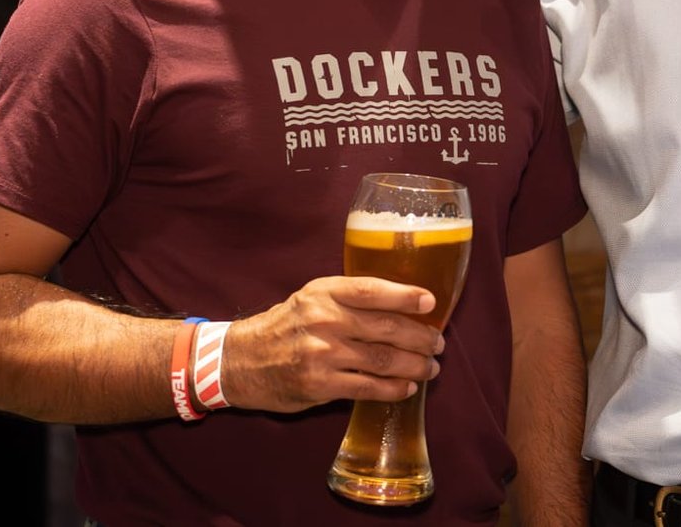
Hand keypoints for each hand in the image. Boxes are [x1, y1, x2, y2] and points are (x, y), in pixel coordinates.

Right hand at [220, 276, 444, 412]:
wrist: (242, 360)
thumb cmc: (287, 326)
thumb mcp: (312, 297)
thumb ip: (349, 298)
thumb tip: (402, 306)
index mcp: (324, 292)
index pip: (372, 290)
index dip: (406, 295)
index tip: (431, 303)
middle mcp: (324, 320)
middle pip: (386, 328)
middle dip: (420, 337)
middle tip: (438, 343)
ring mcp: (321, 354)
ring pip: (382, 359)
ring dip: (414, 365)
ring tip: (430, 368)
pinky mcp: (320, 385)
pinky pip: (367, 388)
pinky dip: (393, 390)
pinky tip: (407, 389)